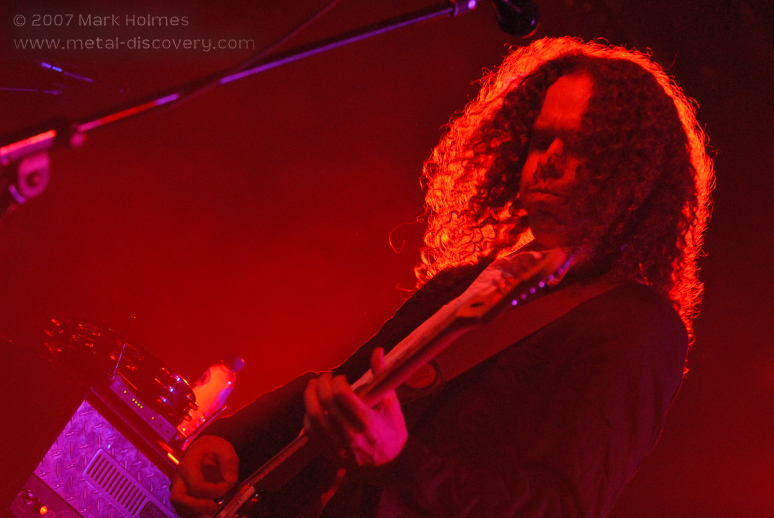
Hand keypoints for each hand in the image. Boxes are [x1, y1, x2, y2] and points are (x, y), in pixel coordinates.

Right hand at [170, 435, 238, 517]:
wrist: (203, 450)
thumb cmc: (212, 449)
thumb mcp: (223, 448)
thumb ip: (229, 461)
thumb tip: (231, 480)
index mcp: (188, 465)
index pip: (197, 484)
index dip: (215, 490)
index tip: (230, 486)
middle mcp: (180, 480)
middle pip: (178, 499)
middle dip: (196, 508)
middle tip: (215, 508)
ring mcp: (181, 491)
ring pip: (181, 508)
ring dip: (197, 515)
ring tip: (214, 515)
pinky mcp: (185, 499)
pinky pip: (186, 512)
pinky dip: (198, 515)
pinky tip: (213, 515)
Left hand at [303, 347, 406, 466]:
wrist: (390, 462)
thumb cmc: (392, 428)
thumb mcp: (391, 402)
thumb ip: (382, 375)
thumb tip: (377, 351)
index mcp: (369, 422)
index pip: (343, 395)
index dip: (337, 381)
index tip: (341, 378)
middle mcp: (352, 435)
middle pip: (326, 403)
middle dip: (322, 384)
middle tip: (325, 377)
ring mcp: (338, 446)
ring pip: (314, 417)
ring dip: (309, 397)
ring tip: (313, 386)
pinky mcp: (329, 452)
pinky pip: (310, 432)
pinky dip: (307, 415)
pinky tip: (313, 406)